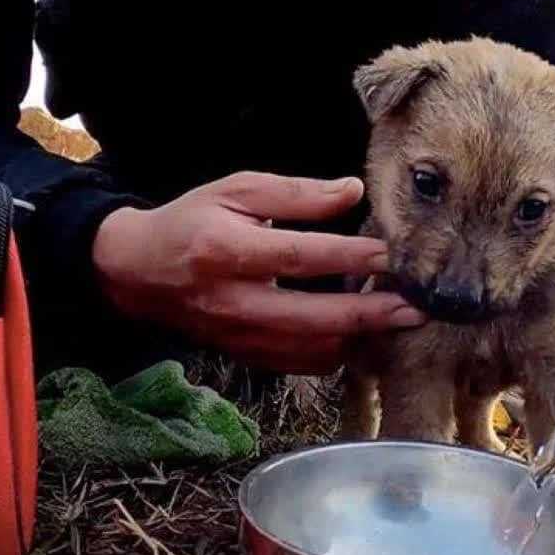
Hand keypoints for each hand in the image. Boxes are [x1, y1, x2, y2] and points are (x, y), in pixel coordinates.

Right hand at [92, 172, 424, 373]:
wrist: (138, 272)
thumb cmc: (193, 221)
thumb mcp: (236, 191)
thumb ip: (297, 193)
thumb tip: (354, 190)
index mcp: (225, 250)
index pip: (299, 256)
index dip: (348, 257)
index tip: (391, 254)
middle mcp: (233, 301)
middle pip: (313, 317)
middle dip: (370, 315)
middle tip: (417, 307)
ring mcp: (239, 336)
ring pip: (311, 348)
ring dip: (360, 336)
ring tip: (400, 319)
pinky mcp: (247, 356)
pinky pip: (302, 364)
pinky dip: (339, 352)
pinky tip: (366, 334)